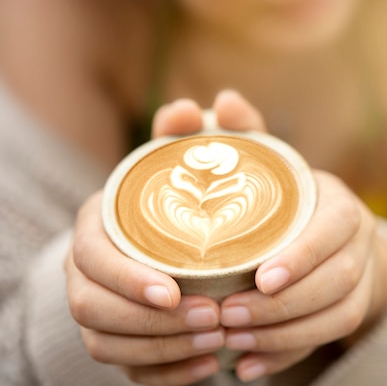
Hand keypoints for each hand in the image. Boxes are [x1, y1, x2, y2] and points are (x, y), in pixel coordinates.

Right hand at [65, 91, 265, 385]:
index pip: (91, 256)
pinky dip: (168, 373)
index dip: (125, 278)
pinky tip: (209, 367)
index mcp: (100, 226)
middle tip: (212, 319)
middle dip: (150, 322)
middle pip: (92, 308)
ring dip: (163, 349)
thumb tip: (220, 102)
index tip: (174, 291)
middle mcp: (91, 270)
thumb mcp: (206, 165)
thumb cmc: (196, 200)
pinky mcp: (124, 342)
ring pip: (108, 343)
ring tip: (216, 343)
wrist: (192, 244)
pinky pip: (131, 371)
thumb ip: (211, 134)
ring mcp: (103, 309)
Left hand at [213, 110, 386, 381]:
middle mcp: (360, 241)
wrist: (326, 236)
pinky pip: (329, 339)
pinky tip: (246, 367)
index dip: (304, 255)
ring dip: (285, 335)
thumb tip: (220, 100)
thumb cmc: (283, 196)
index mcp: (340, 202)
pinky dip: (287, 356)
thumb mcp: (266, 162)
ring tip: (233, 341)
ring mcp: (361, 278)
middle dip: (286, 304)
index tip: (260, 277)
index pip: (337, 227)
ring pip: (338, 315)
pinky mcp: (352, 308)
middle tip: (229, 316)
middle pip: (339, 280)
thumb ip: (241, 134)